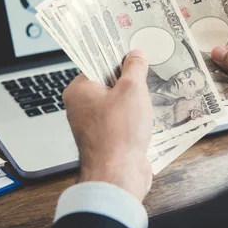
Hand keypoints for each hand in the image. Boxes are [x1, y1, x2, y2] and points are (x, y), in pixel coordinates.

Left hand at [62, 50, 152, 200]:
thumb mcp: (132, 89)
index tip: (134, 53)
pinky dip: (135, 119)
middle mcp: (82, 108)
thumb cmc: (118, 133)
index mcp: (79, 91)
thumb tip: (136, 55)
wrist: (118, 175)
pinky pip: (123, 121)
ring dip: (135, 102)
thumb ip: (135, 68)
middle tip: (145, 77)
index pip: (98, 64)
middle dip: (130, 82)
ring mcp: (94, 125)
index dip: (118, 58)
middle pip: (109, 83)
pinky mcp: (107, 140)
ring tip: (148, 100)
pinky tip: (148, 119)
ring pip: (118, 103)